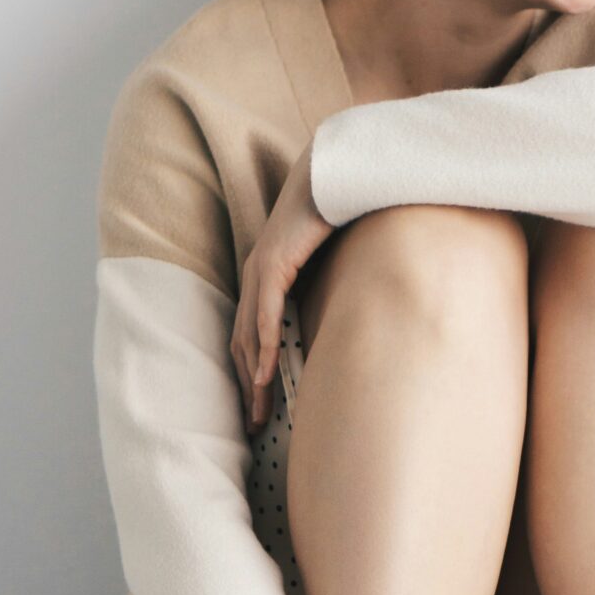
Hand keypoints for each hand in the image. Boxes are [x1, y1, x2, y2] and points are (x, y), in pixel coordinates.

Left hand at [231, 142, 329, 430]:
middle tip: (254, 426)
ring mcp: (261, 269)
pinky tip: (263, 376)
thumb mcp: (332, 258)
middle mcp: (256, 275)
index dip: (251, 373)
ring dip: (251, 379)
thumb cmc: (337, 210)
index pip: (250, 335)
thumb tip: (351, 312)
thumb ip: (331, 285)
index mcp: (266, 276)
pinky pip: (265, 314)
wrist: (333, 168)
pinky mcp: (275, 263)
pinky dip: (261, 347)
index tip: (260, 406)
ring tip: (257, 415)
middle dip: (246, 388)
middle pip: (242, 344)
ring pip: (247, 336)